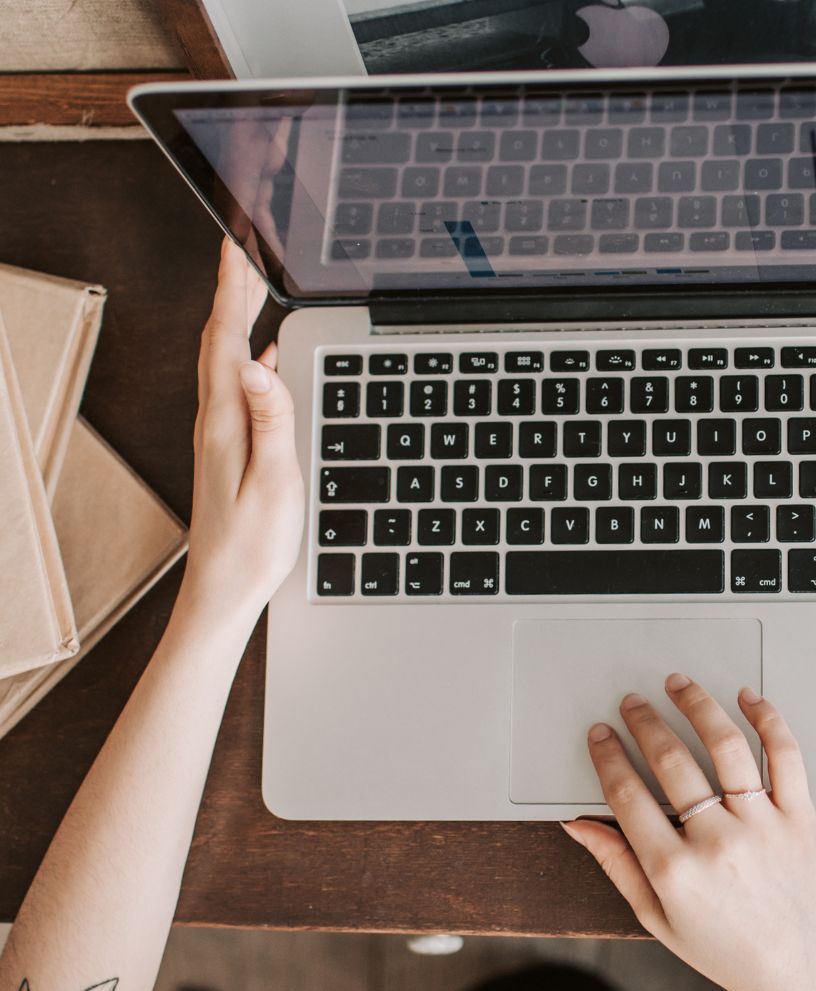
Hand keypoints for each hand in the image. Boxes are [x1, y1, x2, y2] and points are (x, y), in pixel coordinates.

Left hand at [177, 239, 303, 636]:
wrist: (223, 589)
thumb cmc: (251, 544)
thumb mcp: (273, 481)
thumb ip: (270, 420)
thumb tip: (258, 362)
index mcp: (226, 423)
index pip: (225, 341)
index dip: (231, 291)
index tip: (234, 247)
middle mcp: (215, 423)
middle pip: (218, 342)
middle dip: (230, 293)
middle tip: (242, 253)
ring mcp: (219, 436)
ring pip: (223, 362)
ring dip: (235, 321)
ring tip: (251, 291)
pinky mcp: (228, 451)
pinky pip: (234, 388)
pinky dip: (245, 358)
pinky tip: (262, 360)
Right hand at [563, 675, 815, 990]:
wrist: (797, 974)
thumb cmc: (728, 951)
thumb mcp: (656, 918)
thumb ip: (616, 864)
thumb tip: (579, 825)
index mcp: (675, 871)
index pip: (628, 794)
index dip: (608, 756)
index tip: (601, 735)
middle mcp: (718, 842)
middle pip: (671, 761)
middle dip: (644, 722)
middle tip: (633, 704)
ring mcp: (763, 826)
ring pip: (726, 746)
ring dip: (697, 706)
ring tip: (679, 686)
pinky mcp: (800, 818)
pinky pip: (786, 756)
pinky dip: (768, 720)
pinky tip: (748, 699)